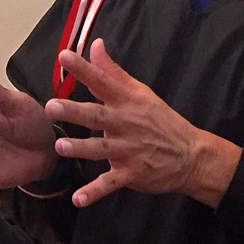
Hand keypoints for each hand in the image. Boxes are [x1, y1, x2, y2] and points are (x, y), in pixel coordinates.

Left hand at [49, 41, 240, 207]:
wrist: (191, 155)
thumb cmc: (160, 120)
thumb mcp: (140, 92)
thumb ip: (113, 71)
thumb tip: (95, 44)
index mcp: (127, 102)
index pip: (102, 81)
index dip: (84, 68)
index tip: (64, 56)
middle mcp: (126, 124)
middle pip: (97, 116)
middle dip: (75, 111)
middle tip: (52, 106)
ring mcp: (128, 150)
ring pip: (101, 149)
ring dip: (81, 149)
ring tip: (60, 147)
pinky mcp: (131, 174)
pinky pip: (110, 184)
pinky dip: (94, 193)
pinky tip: (78, 199)